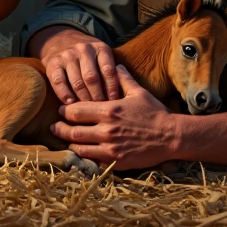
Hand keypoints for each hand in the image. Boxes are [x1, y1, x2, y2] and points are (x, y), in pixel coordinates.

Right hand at [28, 26, 119, 103]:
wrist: (60, 40)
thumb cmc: (87, 55)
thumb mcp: (101, 56)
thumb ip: (109, 72)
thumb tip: (119, 98)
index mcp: (100, 48)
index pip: (108, 71)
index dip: (112, 89)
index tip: (114, 103)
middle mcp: (84, 49)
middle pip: (92, 78)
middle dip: (97, 97)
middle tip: (101, 111)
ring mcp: (67, 56)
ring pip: (77, 82)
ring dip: (83, 99)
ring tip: (88, 111)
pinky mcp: (53, 63)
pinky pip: (59, 82)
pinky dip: (65, 95)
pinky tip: (70, 104)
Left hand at [49, 65, 177, 170]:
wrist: (171, 136)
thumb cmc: (155, 112)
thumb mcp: (138, 92)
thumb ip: (123, 78)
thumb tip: (116, 64)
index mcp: (109, 111)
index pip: (76, 111)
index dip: (65, 111)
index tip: (62, 110)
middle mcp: (106, 130)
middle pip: (72, 131)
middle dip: (60, 129)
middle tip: (55, 127)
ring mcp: (110, 148)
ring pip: (79, 148)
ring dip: (70, 143)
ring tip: (67, 140)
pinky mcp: (116, 162)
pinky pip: (93, 162)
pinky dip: (85, 158)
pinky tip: (82, 153)